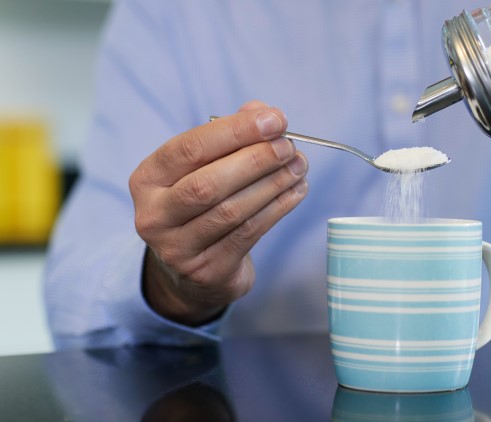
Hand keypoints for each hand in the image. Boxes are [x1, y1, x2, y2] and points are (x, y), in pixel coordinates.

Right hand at [129, 101, 308, 325]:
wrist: (193, 270)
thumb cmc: (202, 204)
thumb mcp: (205, 168)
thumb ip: (230, 136)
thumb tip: (263, 112)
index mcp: (147, 179)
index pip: (189, 148)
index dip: (235, 131)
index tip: (275, 120)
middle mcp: (154, 215)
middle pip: (208, 183)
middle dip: (255, 160)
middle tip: (289, 147)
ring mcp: (177, 248)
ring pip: (231, 211)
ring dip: (273, 184)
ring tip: (299, 167)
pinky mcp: (206, 271)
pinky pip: (248, 233)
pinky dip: (278, 208)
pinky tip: (297, 191)